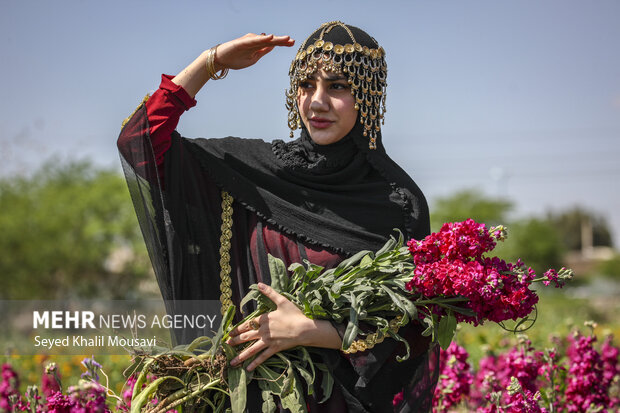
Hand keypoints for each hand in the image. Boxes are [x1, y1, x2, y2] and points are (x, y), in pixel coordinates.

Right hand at [214, 33, 294, 71]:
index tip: (293, 43)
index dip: (282, 43)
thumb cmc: (235, 59)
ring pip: (264, 40)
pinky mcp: (241, 43)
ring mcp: (248, 42)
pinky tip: (270, 37)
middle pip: (270, 41)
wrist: (220, 60)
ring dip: (275, 39)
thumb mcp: (253, 58)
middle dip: (282, 41)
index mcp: (257, 47)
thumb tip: (272, 46)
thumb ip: (262, 52)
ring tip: (286, 39)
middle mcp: (254, 42)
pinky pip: (253, 41)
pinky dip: (262, 39)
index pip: (272, 44)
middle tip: (293, 41)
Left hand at [226, 282, 340, 370]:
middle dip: (235, 341)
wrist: (304, 329)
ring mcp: (268, 341)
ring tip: (232, 362)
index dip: (238, 329)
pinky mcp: (274, 349)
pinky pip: (263, 357)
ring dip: (241, 356)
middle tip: (226, 345)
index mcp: (264, 319)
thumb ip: (270, 293)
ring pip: (251, 349)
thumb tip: (259, 284)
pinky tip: (248, 369)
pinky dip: (255, 363)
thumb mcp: (282, 301)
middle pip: (246, 336)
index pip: (247, 324)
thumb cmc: (294, 314)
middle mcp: (263, 331)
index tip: (230, 333)